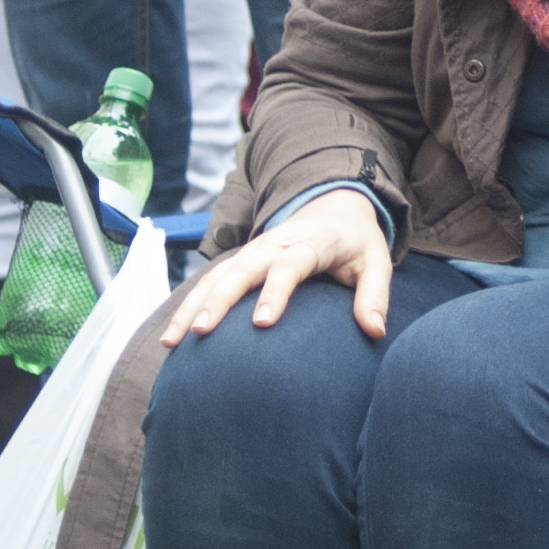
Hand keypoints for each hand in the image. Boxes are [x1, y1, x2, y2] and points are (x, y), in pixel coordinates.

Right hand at [160, 189, 392, 346]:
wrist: (333, 208)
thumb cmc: (356, 242)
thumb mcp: (376, 262)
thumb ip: (375, 295)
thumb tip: (374, 332)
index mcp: (310, 242)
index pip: (290, 265)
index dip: (275, 292)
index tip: (262, 323)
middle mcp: (274, 244)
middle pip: (242, 269)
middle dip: (219, 299)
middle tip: (201, 331)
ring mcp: (252, 252)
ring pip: (216, 276)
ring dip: (193, 305)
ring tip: (172, 340)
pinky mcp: (239, 262)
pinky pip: (209, 282)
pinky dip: (189, 305)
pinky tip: (173, 336)